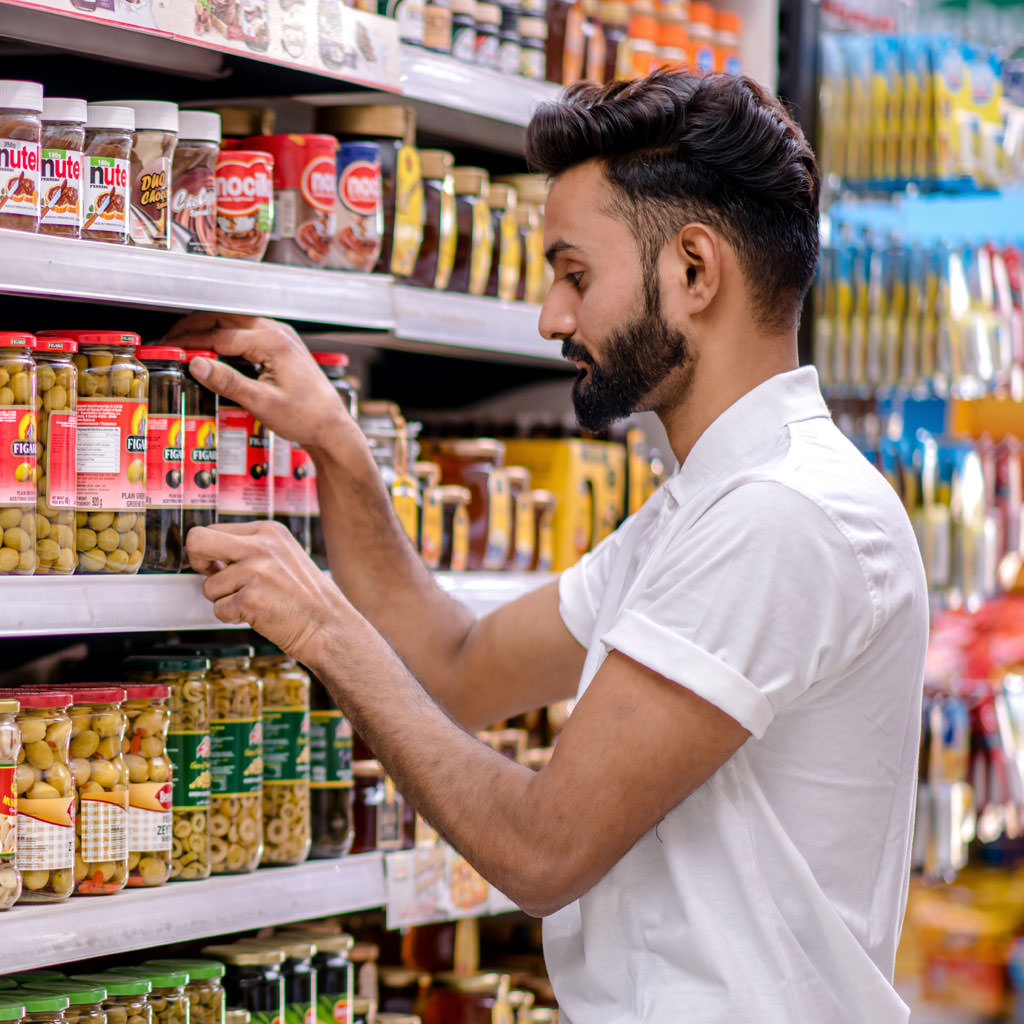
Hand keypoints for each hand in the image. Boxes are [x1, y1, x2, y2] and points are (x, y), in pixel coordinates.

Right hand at [164, 313, 356, 450]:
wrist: (331, 427)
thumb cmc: (306, 417)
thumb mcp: (262, 403)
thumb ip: (228, 381)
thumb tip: (196, 364)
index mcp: (273, 342)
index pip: (220, 335)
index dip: (190, 342)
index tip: (168, 348)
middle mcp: (277, 332)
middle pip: (224, 319)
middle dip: (193, 328)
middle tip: (169, 340)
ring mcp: (281, 337)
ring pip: (234, 322)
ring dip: (208, 329)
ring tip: (184, 342)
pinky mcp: (281, 346)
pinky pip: (246, 332)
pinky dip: (224, 336)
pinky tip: (211, 348)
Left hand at [186, 520, 345, 664]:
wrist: (329, 626)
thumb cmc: (307, 596)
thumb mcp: (284, 555)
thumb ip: (250, 549)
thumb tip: (210, 556)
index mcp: (269, 531)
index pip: (214, 529)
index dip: (209, 551)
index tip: (217, 565)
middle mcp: (260, 547)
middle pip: (198, 540)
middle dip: (195, 561)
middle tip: (209, 575)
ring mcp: (254, 572)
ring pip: (209, 586)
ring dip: (225, 599)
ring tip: (256, 602)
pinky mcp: (249, 600)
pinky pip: (219, 610)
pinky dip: (234, 617)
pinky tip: (259, 614)